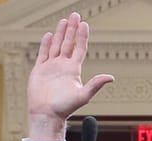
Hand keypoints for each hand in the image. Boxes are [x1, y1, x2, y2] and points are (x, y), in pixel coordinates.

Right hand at [27, 13, 113, 140]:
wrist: (46, 114)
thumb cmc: (65, 108)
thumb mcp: (83, 95)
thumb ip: (96, 84)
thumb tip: (111, 77)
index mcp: (73, 70)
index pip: (79, 48)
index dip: (82, 36)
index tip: (84, 24)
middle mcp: (63, 66)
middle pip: (69, 43)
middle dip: (72, 29)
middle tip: (75, 15)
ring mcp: (52, 67)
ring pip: (57, 45)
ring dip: (61, 33)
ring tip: (64, 21)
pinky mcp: (40, 69)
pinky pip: (43, 53)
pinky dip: (46, 44)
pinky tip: (50, 35)